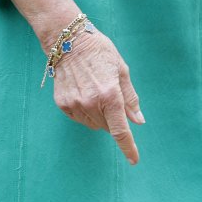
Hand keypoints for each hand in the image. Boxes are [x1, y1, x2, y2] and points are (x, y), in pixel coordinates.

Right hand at [52, 27, 144, 163]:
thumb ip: (130, 99)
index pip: (120, 130)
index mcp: (110, 95)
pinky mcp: (63, 104)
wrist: (68, 41)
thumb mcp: (121, 71)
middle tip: (109, 96)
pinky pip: (79, 118)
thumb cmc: (100, 52)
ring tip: (95, 91)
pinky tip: (83, 93)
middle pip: (107, 127)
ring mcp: (75, 105)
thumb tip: (138, 121)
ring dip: (99, 116)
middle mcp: (91, 103)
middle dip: (113, 118)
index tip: (133, 160)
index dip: (128, 147)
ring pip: (94, 124)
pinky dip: (85, 112)